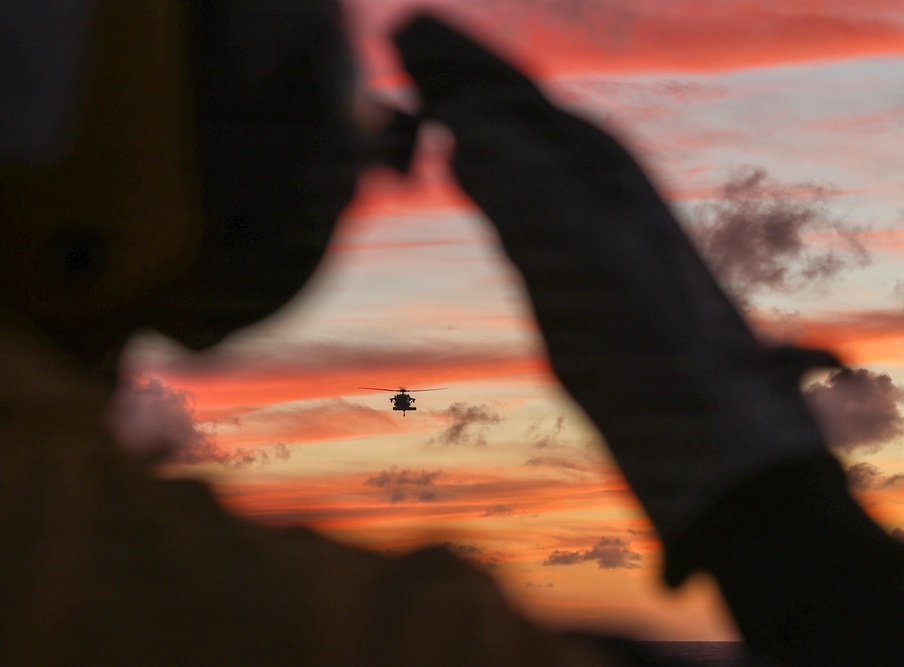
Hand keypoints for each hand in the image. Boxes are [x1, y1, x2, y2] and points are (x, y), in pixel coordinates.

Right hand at [394, 16, 834, 546]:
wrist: (689, 404)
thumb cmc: (638, 337)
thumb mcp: (576, 259)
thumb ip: (520, 191)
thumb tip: (459, 129)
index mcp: (590, 158)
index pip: (508, 88)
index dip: (455, 56)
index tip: (404, 28)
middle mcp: (589, 171)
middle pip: (508, 103)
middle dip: (455, 71)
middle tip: (401, 37)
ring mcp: (580, 208)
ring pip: (508, 142)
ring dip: (462, 112)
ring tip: (422, 95)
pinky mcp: (569, 250)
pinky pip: (511, 186)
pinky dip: (475, 165)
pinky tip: (458, 169)